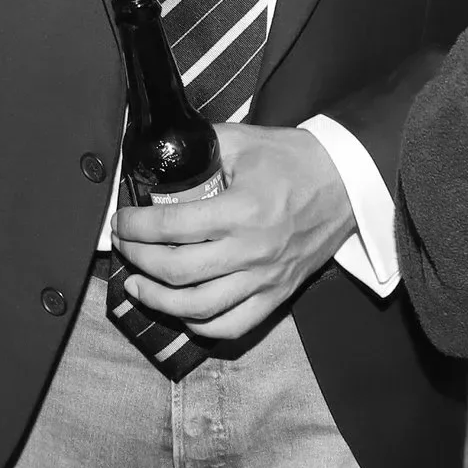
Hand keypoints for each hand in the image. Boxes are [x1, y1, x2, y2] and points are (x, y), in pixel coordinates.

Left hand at [110, 122, 354, 340]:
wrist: (347, 182)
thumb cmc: (292, 158)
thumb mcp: (242, 140)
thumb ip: (199, 147)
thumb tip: (159, 155)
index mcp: (240, 210)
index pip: (171, 227)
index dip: (135, 226)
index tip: (120, 221)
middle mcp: (251, 251)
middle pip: (177, 271)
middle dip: (138, 260)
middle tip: (123, 246)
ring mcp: (265, 279)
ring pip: (200, 308)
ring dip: (159, 300)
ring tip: (137, 286)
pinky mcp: (278, 295)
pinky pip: (234, 326)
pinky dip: (202, 325)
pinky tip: (181, 311)